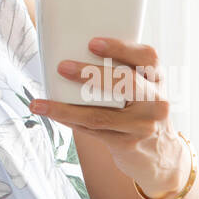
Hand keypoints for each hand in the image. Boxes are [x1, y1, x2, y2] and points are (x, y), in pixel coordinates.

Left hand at [28, 37, 188, 198]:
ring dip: (65, 108)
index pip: (147, 57)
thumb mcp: (142, 87)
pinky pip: (92, 131)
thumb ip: (120, 70)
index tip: (92, 43)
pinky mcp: (128, 144)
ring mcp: (143, 126)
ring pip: (100, 114)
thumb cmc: (140, 109)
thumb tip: (71, 50)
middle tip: (62, 67)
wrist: (160, 154)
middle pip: (125, 83)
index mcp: (157, 78)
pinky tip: (51, 114)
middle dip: (90, 74)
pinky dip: (69, 120)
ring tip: (38, 103)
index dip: (120, 48)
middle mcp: (156, 101)